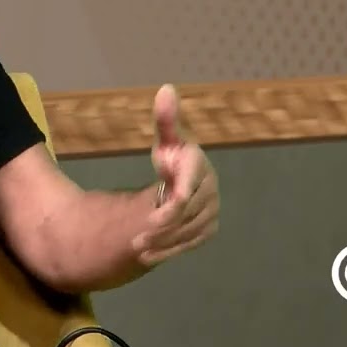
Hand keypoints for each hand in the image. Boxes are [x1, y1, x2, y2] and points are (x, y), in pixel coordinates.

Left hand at [132, 84, 219, 265]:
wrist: (184, 182)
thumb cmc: (174, 158)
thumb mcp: (167, 141)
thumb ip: (166, 120)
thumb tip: (166, 89)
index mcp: (199, 169)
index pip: (188, 190)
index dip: (173, 204)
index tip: (154, 217)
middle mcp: (209, 192)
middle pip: (184, 215)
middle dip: (160, 228)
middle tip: (135, 239)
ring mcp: (210, 212)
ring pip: (186, 232)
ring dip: (162, 243)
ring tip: (137, 248)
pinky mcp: (207, 229)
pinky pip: (188, 243)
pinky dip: (168, 251)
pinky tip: (147, 257)